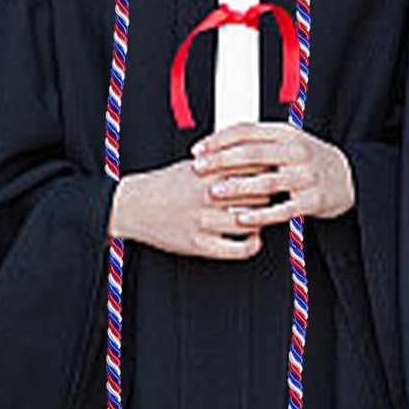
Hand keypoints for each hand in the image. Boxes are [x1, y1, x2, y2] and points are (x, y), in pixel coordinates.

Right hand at [109, 163, 260, 260]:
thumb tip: (252, 159)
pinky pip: (237, 249)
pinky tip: (253, 239)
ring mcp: (204, 222)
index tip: (275, 173)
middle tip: (274, 195)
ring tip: (262, 216)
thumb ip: (220, 163)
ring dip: (262, 219)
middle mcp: (207, 196)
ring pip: (250, 221)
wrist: (134, 206)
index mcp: (206, 172)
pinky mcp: (200, 244)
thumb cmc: (163, 185)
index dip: (267, 171)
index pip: (251, 168)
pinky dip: (251, 245)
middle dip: (268, 195)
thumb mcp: (191, 166)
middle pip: (256, 194)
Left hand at [191, 122, 354, 229]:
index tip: (198, 150)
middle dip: (221, 161)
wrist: (347, 177)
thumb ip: (257, 141)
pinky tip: (242, 219)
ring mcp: (305, 176)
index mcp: (285, 133)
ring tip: (214, 192)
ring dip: (237, 187)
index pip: (247, 131)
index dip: (219, 140)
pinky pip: (282, 209)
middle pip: (253, 153)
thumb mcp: (287, 141)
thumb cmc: (307, 159)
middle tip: (198, 169)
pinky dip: (260, 215)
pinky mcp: (312, 200)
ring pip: (266, 181)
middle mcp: (295, 151)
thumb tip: (216, 143)